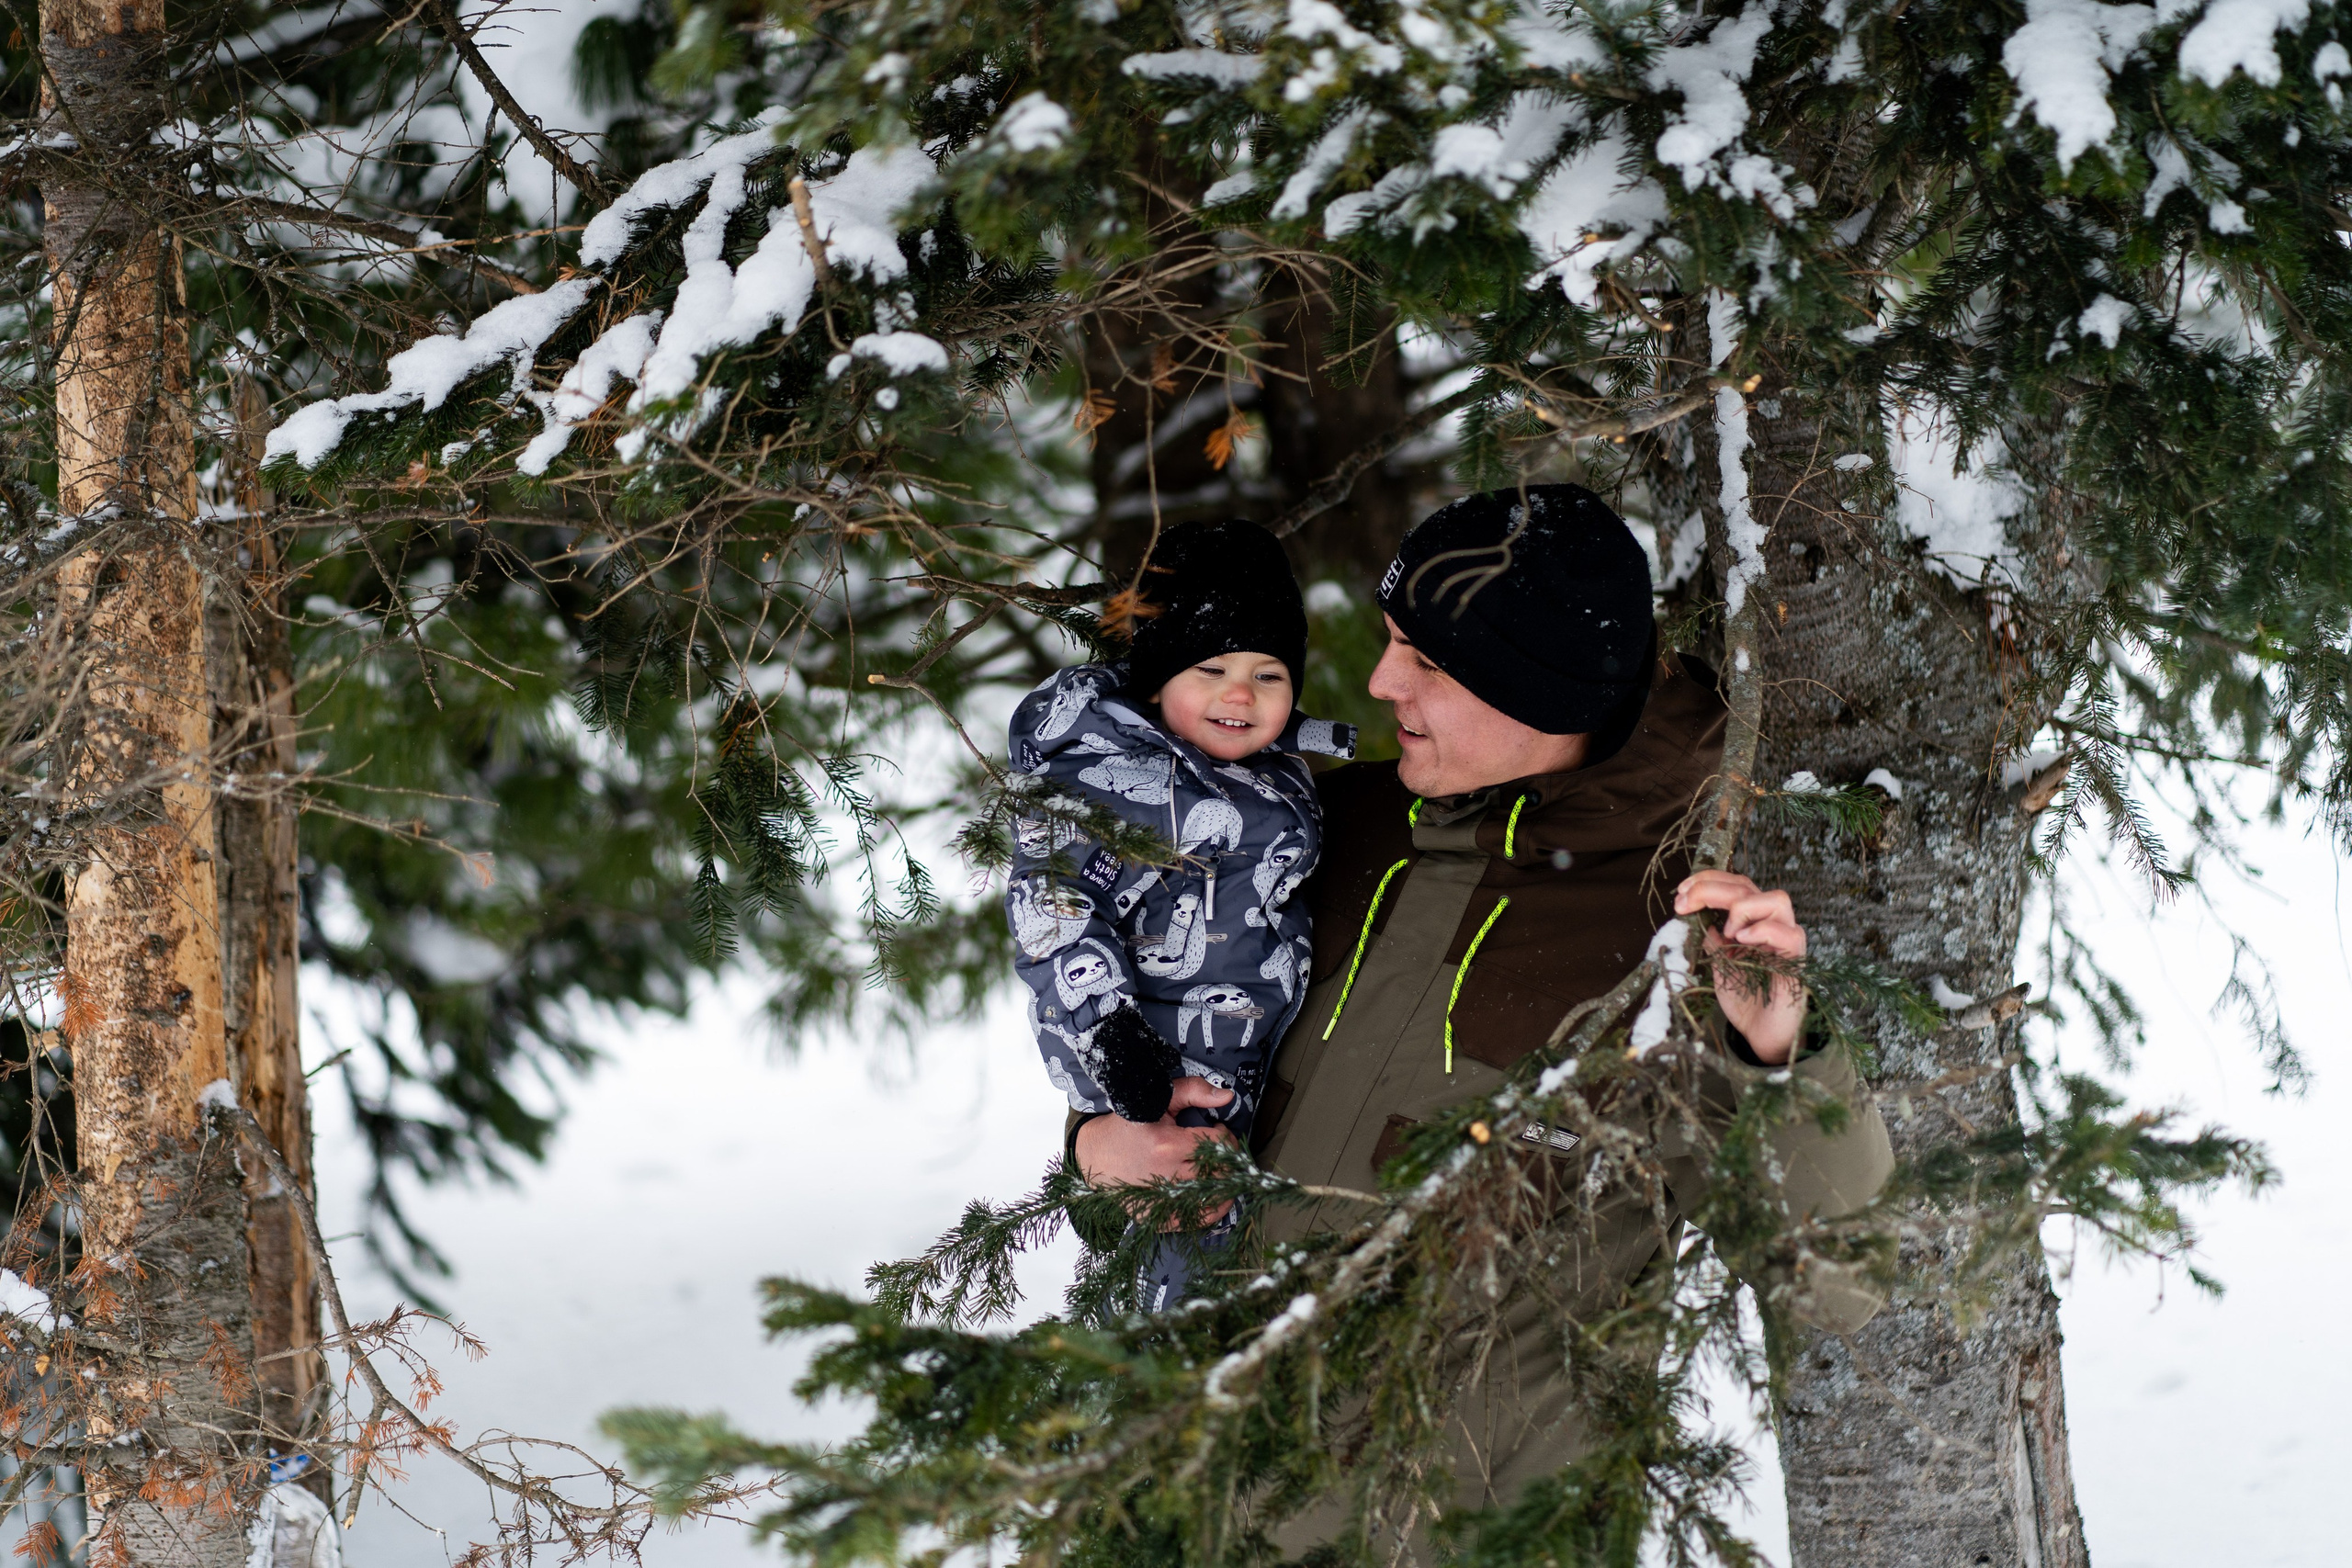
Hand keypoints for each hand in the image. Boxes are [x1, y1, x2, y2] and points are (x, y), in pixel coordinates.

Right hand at [1072, 1077, 1237, 1229]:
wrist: (1094, 1155)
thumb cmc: (1127, 1126)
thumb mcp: (1158, 1100)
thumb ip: (1194, 1091)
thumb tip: (1227, 1095)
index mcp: (1168, 1146)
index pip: (1219, 1144)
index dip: (1226, 1136)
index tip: (1217, 1130)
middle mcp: (1168, 1177)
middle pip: (1221, 1173)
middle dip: (1229, 1159)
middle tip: (1220, 1151)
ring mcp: (1164, 1202)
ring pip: (1216, 1199)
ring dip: (1227, 1185)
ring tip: (1219, 1171)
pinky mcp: (1159, 1218)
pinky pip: (1199, 1219)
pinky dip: (1213, 1208)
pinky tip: (1211, 1193)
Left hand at [1672, 870, 1805, 1064]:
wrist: (1763, 1036)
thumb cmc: (1746, 1001)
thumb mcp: (1719, 966)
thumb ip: (1712, 941)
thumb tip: (1697, 917)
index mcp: (1753, 923)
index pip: (1737, 886)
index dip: (1709, 881)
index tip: (1681, 890)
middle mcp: (1772, 926)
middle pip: (1749, 887)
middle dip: (1712, 889)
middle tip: (1685, 902)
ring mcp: (1786, 942)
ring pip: (1777, 900)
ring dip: (1743, 908)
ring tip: (1727, 931)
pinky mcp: (1796, 962)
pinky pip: (1789, 933)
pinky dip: (1763, 930)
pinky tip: (1742, 940)